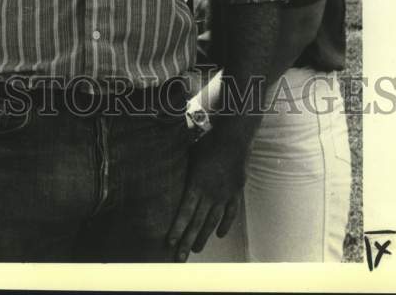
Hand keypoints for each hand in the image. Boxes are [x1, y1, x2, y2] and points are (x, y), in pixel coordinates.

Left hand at [167, 127, 245, 261]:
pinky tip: (219, 235)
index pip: (185, 211)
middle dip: (187, 240)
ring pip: (213, 221)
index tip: (170, 242)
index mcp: (196, 182)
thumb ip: (178, 167)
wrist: (233, 137)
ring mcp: (224, 194)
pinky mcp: (236, 192)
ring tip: (196, 249)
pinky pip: (231, 212)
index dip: (178, 227)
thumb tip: (159, 171)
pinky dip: (225, 224)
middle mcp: (210, 192)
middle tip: (179, 258)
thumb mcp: (188, 153)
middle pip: (198, 221)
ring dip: (204, 236)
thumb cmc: (207, 142)